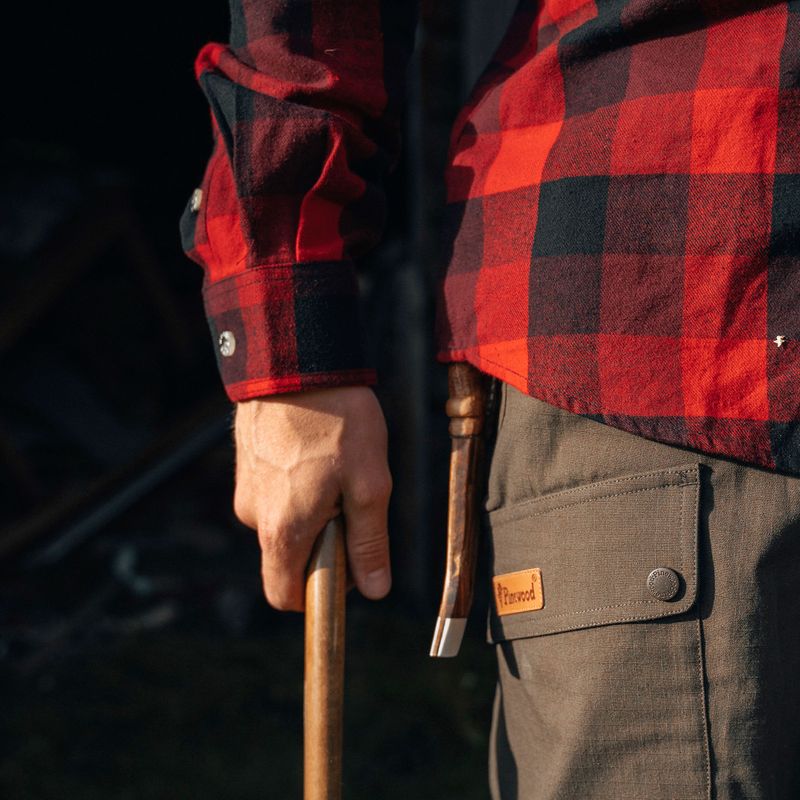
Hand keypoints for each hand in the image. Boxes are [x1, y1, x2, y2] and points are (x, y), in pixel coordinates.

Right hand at [233, 386, 391, 610]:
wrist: (296, 363)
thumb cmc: (338, 422)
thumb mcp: (369, 485)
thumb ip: (370, 543)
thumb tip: (375, 590)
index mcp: (283, 530)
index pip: (285, 595)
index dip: (320, 593)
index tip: (348, 562)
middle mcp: (253, 516)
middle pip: (288, 559)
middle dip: (322, 544)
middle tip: (350, 500)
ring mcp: (245, 489)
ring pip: (283, 523)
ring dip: (311, 512)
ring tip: (335, 467)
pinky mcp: (246, 466)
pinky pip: (273, 495)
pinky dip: (297, 488)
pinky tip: (317, 454)